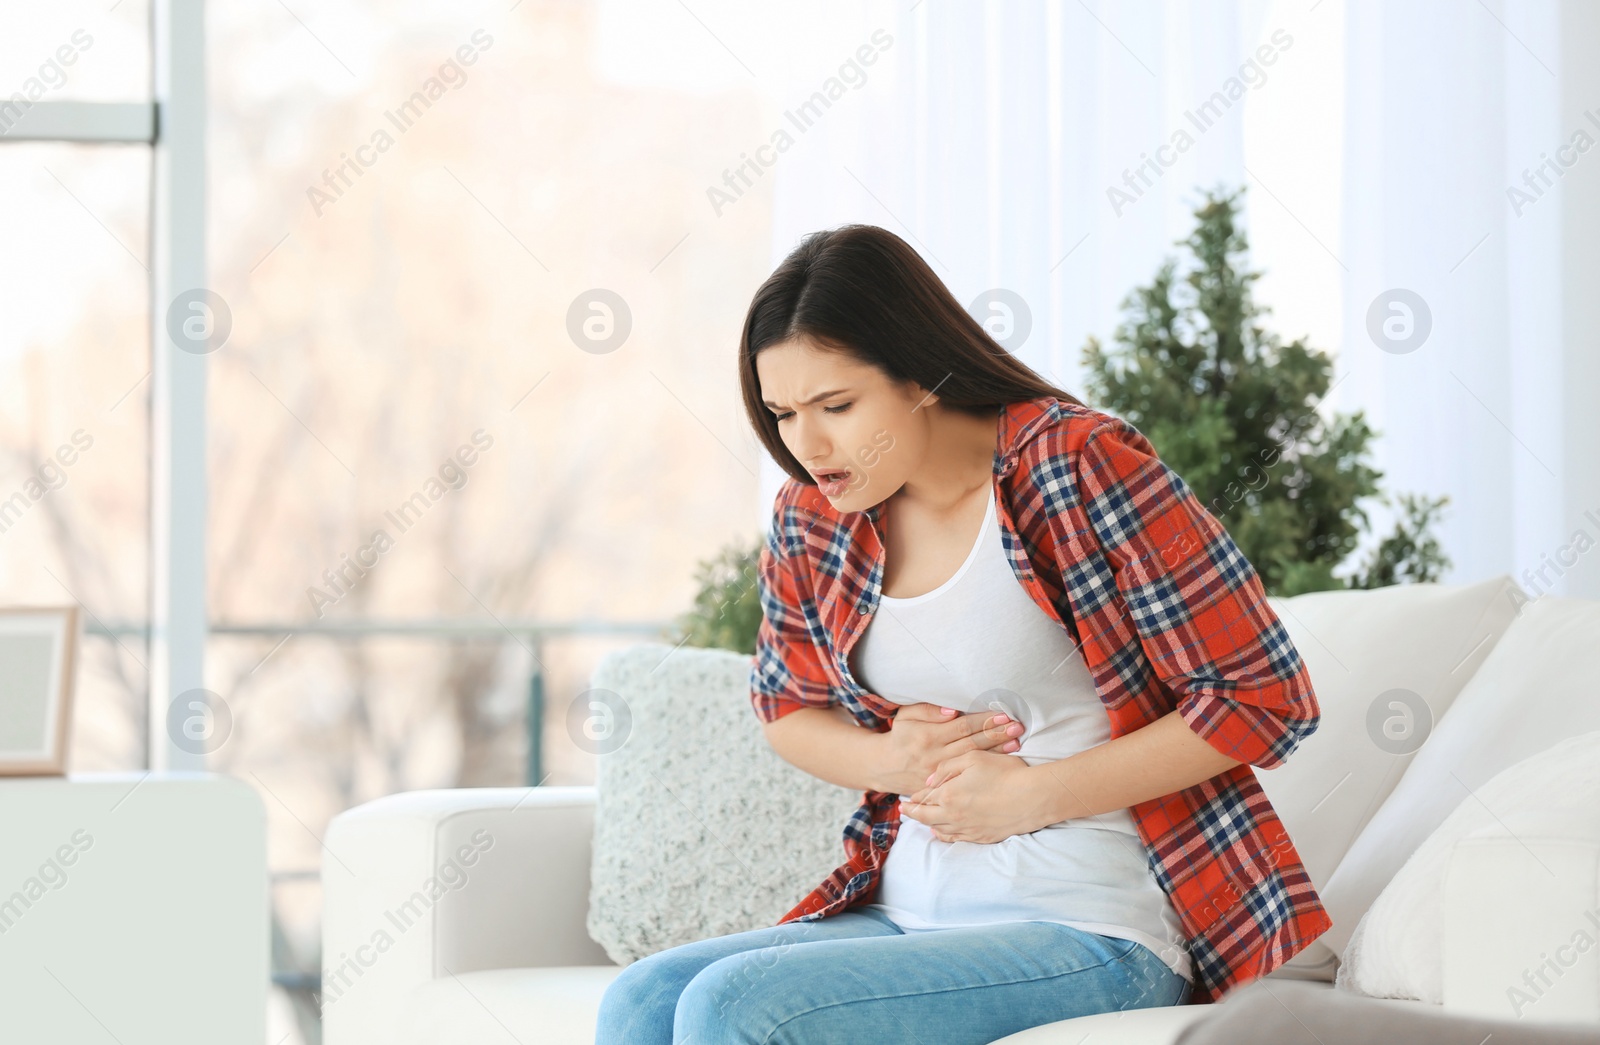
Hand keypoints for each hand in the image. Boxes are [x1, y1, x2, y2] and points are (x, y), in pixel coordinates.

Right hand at [879, 702, 1022, 796]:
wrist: (885, 767)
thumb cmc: (900, 736)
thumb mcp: (906, 716)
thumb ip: (928, 710)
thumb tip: (953, 711)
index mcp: (928, 736)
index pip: (962, 726)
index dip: (983, 721)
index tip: (1003, 715)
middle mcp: (936, 756)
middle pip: (972, 743)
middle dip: (996, 734)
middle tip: (1017, 727)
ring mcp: (940, 774)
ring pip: (972, 760)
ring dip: (996, 751)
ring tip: (1016, 742)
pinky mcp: (942, 786)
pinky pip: (966, 776)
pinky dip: (985, 768)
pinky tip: (1001, 763)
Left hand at [899, 748, 1051, 843]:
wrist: (1032, 798)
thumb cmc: (1005, 773)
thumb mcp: (973, 758)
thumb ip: (947, 768)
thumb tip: (930, 781)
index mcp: (948, 795)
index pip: (924, 798)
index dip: (914, 798)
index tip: (907, 798)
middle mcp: (954, 816)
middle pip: (926, 817)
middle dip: (913, 813)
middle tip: (904, 811)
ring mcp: (968, 829)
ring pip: (939, 830)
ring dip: (927, 825)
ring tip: (921, 821)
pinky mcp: (981, 837)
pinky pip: (956, 839)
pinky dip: (944, 835)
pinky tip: (941, 832)